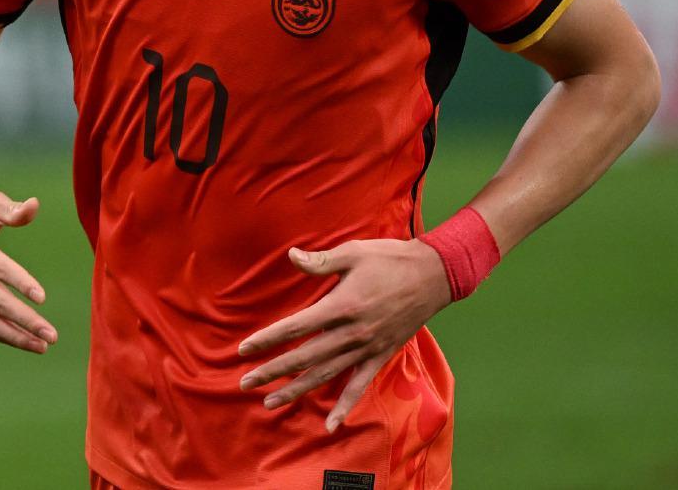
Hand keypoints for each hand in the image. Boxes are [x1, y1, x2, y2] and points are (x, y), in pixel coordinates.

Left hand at [237, 237, 450, 429]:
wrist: (433, 276)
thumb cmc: (390, 259)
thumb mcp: (353, 252)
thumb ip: (320, 261)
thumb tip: (291, 256)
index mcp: (341, 307)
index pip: (294, 328)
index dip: (267, 340)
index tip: (243, 349)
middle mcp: (352, 333)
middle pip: (304, 357)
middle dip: (272, 371)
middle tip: (245, 382)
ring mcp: (367, 348)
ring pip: (325, 375)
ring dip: (296, 390)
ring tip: (269, 402)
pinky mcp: (381, 356)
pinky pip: (360, 386)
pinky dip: (345, 407)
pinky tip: (331, 425)